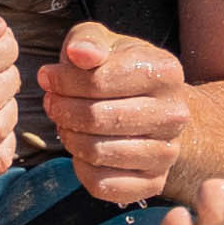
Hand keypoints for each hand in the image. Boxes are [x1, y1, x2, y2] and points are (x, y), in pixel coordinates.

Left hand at [34, 21, 192, 204]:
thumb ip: (88, 40)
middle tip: (53, 103)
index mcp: (166, 73)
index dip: (63, 81)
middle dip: (63, 110)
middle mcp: (174, 115)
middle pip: (97, 118)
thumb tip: (79, 53)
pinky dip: (81, 168)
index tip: (48, 78)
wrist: (159, 110)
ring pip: (97, 152)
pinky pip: (102, 184)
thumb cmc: (122, 72)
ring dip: (70, 138)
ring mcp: (168, 153)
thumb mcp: (107, 44)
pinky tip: (83, 150)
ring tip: (68, 124)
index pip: (99, 80)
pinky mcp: (154, 183)